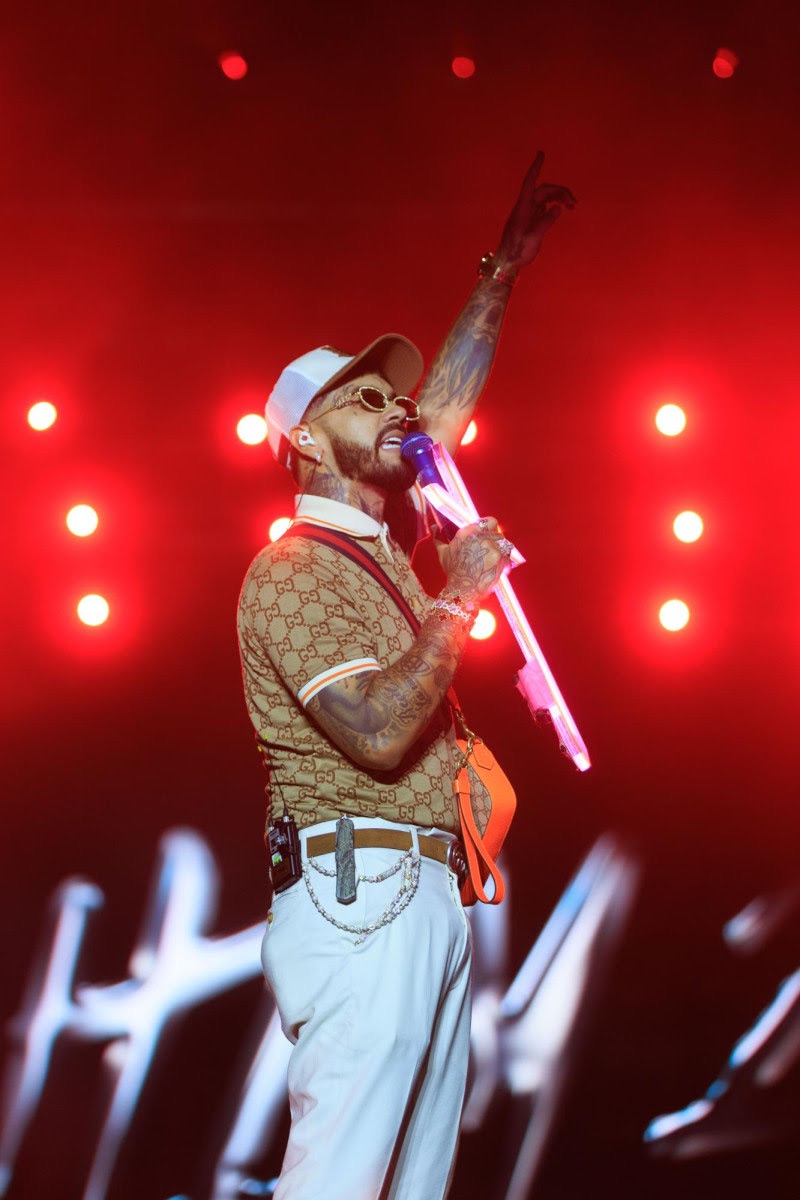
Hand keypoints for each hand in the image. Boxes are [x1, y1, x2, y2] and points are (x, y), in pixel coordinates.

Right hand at [442, 517, 511, 605]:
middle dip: (495, 541)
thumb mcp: (443, 552)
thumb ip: (438, 537)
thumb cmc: (452, 571)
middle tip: (489, 551)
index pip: (490, 521)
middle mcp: (481, 537)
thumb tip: (432, 527)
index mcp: (468, 532)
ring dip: (500, 551)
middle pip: (498, 533)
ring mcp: (492, 548)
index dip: (491, 528)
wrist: (461, 589)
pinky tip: (495, 568)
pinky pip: (507, 557)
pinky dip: (504, 563)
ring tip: (493, 560)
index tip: (489, 534)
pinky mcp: (500, 560)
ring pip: (504, 545)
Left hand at [495, 151, 576, 271]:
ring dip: (559, 198)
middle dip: (560, 191)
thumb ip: (546, 221)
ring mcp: (528, 213)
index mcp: (523, 207)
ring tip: (572, 206)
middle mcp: (525, 207)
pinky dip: (554, 205)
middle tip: (574, 203)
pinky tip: (562, 209)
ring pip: (545, 198)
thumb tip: (558, 208)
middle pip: (544, 190)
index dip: (536, 167)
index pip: (530, 182)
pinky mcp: (530, 220)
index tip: (541, 153)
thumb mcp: (534, 237)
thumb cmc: (517, 251)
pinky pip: (544, 207)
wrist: (507, 263)